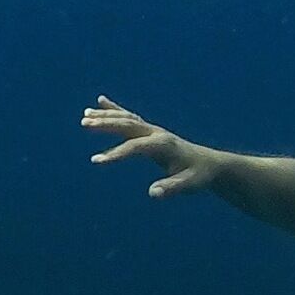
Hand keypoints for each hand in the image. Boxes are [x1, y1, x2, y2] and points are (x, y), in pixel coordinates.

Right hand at [83, 97, 215, 197]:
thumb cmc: (198, 175)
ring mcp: (154, 130)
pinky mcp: (151, 131)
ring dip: (106, 116)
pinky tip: (101, 101)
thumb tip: (153, 193)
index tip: (96, 160)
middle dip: (106, 124)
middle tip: (85, 123)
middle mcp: (157, 133)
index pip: (135, 147)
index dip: (116, 153)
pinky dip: (115, 109)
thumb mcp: (189, 184)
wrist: (209, 164)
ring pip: (127, 118)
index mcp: (164, 144)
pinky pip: (130, 117)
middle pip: (128, 125)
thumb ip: (172, 188)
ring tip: (85, 115)